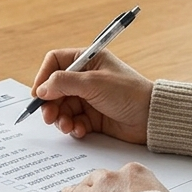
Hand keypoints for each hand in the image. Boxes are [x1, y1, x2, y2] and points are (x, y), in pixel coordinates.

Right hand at [30, 49, 154, 143]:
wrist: (151, 118)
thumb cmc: (128, 93)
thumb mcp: (93, 83)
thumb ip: (63, 83)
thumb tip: (41, 89)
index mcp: (88, 60)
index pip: (55, 62)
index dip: (44, 76)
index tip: (39, 94)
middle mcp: (86, 77)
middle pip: (55, 88)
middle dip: (50, 103)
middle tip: (49, 116)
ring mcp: (89, 98)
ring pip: (62, 107)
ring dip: (61, 118)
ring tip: (67, 126)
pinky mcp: (93, 117)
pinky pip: (74, 121)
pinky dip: (73, 127)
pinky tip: (80, 130)